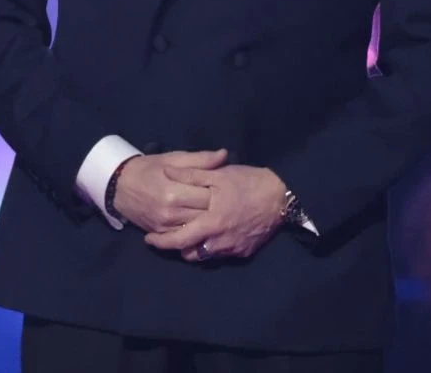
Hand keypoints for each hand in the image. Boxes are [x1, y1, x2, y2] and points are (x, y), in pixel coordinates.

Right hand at [109, 149, 227, 232]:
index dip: (220, 192)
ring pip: (198, 229)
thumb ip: (200, 159)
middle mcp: (171, 212)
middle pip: (206, 215)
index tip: (224, 188)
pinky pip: (185, 238)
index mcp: (175, 191)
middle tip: (224, 202)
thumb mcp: (173, 159)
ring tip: (215, 214)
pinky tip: (201, 226)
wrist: (119, 184)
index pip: (209, 196)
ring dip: (207, 222)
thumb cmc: (148, 168)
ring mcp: (165, 225)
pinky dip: (195, 232)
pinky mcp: (161, 233)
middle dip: (217, 209)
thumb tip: (224, 155)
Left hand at [144, 165, 285, 260]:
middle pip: (189, 254)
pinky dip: (209, 249)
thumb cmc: (247, 182)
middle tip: (162, 242)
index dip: (161, 242)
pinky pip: (221, 256)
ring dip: (192, 250)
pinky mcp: (244, 251)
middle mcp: (220, 241)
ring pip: (205, 257)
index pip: (179, 240)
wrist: (281, 196)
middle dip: (173, 249)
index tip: (149, 239)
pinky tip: (206, 238)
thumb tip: (166, 172)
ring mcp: (233, 248)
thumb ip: (190, 175)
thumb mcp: (217, 174)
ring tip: (183, 239)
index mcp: (211, 222)